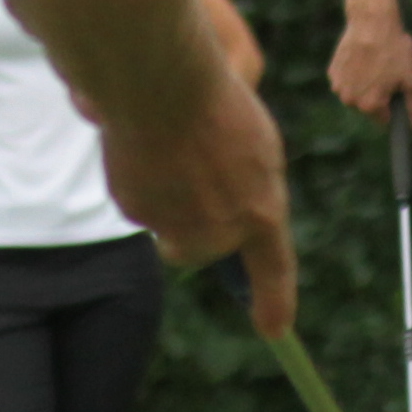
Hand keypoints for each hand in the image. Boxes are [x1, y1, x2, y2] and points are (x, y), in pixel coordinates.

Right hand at [97, 63, 297, 335]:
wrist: (162, 82)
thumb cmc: (216, 102)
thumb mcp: (257, 146)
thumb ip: (250, 191)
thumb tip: (230, 223)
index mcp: (261, 211)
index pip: (274, 270)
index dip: (275, 303)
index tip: (274, 329)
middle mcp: (220, 232)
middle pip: (203, 247)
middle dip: (197, 223)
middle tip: (195, 173)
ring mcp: (175, 228)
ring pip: (169, 226)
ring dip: (169, 200)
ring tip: (171, 149)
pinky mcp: (136, 214)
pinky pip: (140, 206)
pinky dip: (141, 184)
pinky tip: (146, 149)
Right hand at [327, 2, 411, 120]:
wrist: (372, 21)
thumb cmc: (394, 50)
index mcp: (371, 106)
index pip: (385, 120)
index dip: (393, 107)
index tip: (397, 91)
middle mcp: (350, 101)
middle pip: (368, 108)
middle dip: (378, 97)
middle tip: (388, 74)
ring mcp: (339, 86)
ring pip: (355, 95)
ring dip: (364, 87)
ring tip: (374, 66)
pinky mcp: (332, 72)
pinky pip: (345, 82)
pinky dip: (353, 76)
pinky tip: (362, 60)